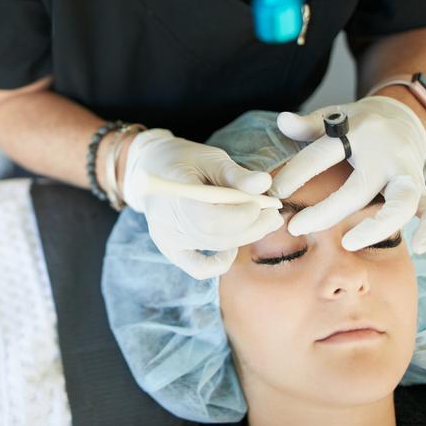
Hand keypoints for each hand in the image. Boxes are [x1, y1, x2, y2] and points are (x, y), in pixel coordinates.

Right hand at [122, 129, 283, 279]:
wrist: (151, 169)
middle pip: (214, 235)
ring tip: (264, 221)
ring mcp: (166, 239)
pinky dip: (220, 263)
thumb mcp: (210, 158)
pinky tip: (233, 247)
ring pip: (213, 247)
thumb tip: (265, 184)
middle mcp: (165, 222)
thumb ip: (236, 174)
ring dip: (245, 237)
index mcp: (171, 192)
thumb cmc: (184, 159)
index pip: (207, 217)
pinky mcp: (171, 250)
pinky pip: (199, 268)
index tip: (264, 204)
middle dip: (251, 227)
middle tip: (274, 215)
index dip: (240, 216)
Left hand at [271, 96, 425, 254]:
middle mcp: (385, 155)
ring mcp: (407, 173)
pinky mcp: (422, 188)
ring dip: (376, 227)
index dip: (295, 174)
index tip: (275, 193)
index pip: (322, 155)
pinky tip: (419, 248)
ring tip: (348, 244)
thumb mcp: (333, 116)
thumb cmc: (358, 123)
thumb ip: (307, 125)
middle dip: (326, 212)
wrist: (401, 115)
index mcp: (358, 133)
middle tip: (296, 227)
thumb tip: (282, 120)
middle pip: (358, 189)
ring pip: (401, 204)